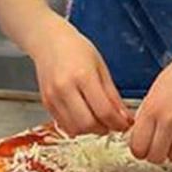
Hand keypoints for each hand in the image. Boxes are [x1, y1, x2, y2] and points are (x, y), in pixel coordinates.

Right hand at [29, 18, 133, 134]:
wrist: (48, 41)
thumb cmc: (76, 49)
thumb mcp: (101, 68)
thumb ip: (112, 96)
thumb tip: (125, 119)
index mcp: (83, 76)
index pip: (104, 110)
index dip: (118, 123)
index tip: (125, 125)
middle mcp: (65, 88)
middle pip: (88, 124)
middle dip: (104, 129)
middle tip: (112, 123)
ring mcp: (53, 97)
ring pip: (75, 129)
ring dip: (90, 130)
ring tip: (97, 120)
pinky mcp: (46, 102)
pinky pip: (63, 125)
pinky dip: (77, 127)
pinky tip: (83, 116)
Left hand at [127, 41, 171, 163]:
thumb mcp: (155, 91)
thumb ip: (147, 115)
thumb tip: (139, 138)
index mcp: (152, 108)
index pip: (137, 146)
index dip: (140, 150)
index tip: (144, 148)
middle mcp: (169, 119)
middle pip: (155, 158)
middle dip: (157, 154)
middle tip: (162, 146)